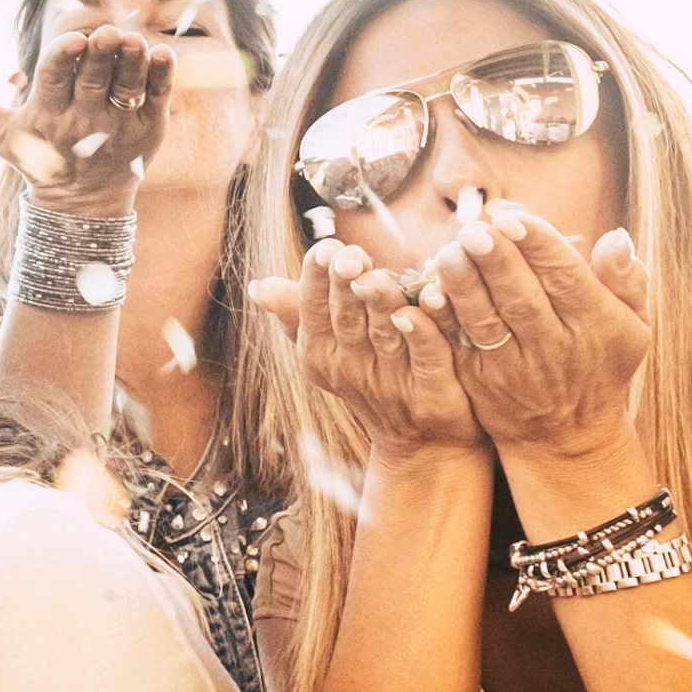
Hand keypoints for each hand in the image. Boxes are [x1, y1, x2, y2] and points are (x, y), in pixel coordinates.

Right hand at [0, 26, 172, 219]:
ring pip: (128, 86)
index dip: (63, 57)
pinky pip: (158, 97)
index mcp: (47, 114)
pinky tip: (163, 53)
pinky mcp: (150, 128)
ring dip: (132, 60)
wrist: (81, 205)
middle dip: (100, 53)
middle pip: (93, 78)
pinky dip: (162, 75)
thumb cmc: (36, 158)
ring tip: (133, 40)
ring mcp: (119, 125)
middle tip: (107, 33)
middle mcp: (83, 120)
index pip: (54, 79)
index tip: (73, 40)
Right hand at [254, 239, 481, 456]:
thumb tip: (258, 285)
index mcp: (322, 354)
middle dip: (345, 285)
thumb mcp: (329, 349)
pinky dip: (422, 332)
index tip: (325, 248)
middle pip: (347, 319)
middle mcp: (352, 370)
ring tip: (375, 276)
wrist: (421, 444)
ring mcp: (392, 383)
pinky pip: (427, 358)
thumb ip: (299, 313)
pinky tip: (418, 308)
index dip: (317, 279)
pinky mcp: (432, 395)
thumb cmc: (372, 380)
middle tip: (348, 256)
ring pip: (384, 335)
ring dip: (379, 303)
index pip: (313, 310)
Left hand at [417, 201, 651, 462]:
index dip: (538, 247)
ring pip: (486, 322)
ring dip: (464, 286)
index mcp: (594, 325)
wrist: (568, 437)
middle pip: (521, 298)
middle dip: (496, 261)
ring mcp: (513, 369)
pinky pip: (458, 348)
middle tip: (474, 230)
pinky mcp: (480, 383)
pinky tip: (429, 295)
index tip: (512, 218)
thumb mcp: (632, 327)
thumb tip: (615, 238)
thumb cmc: (601, 365)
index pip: (565, 277)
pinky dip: (443, 322)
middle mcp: (554, 348)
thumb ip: (626, 280)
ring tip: (450, 253)